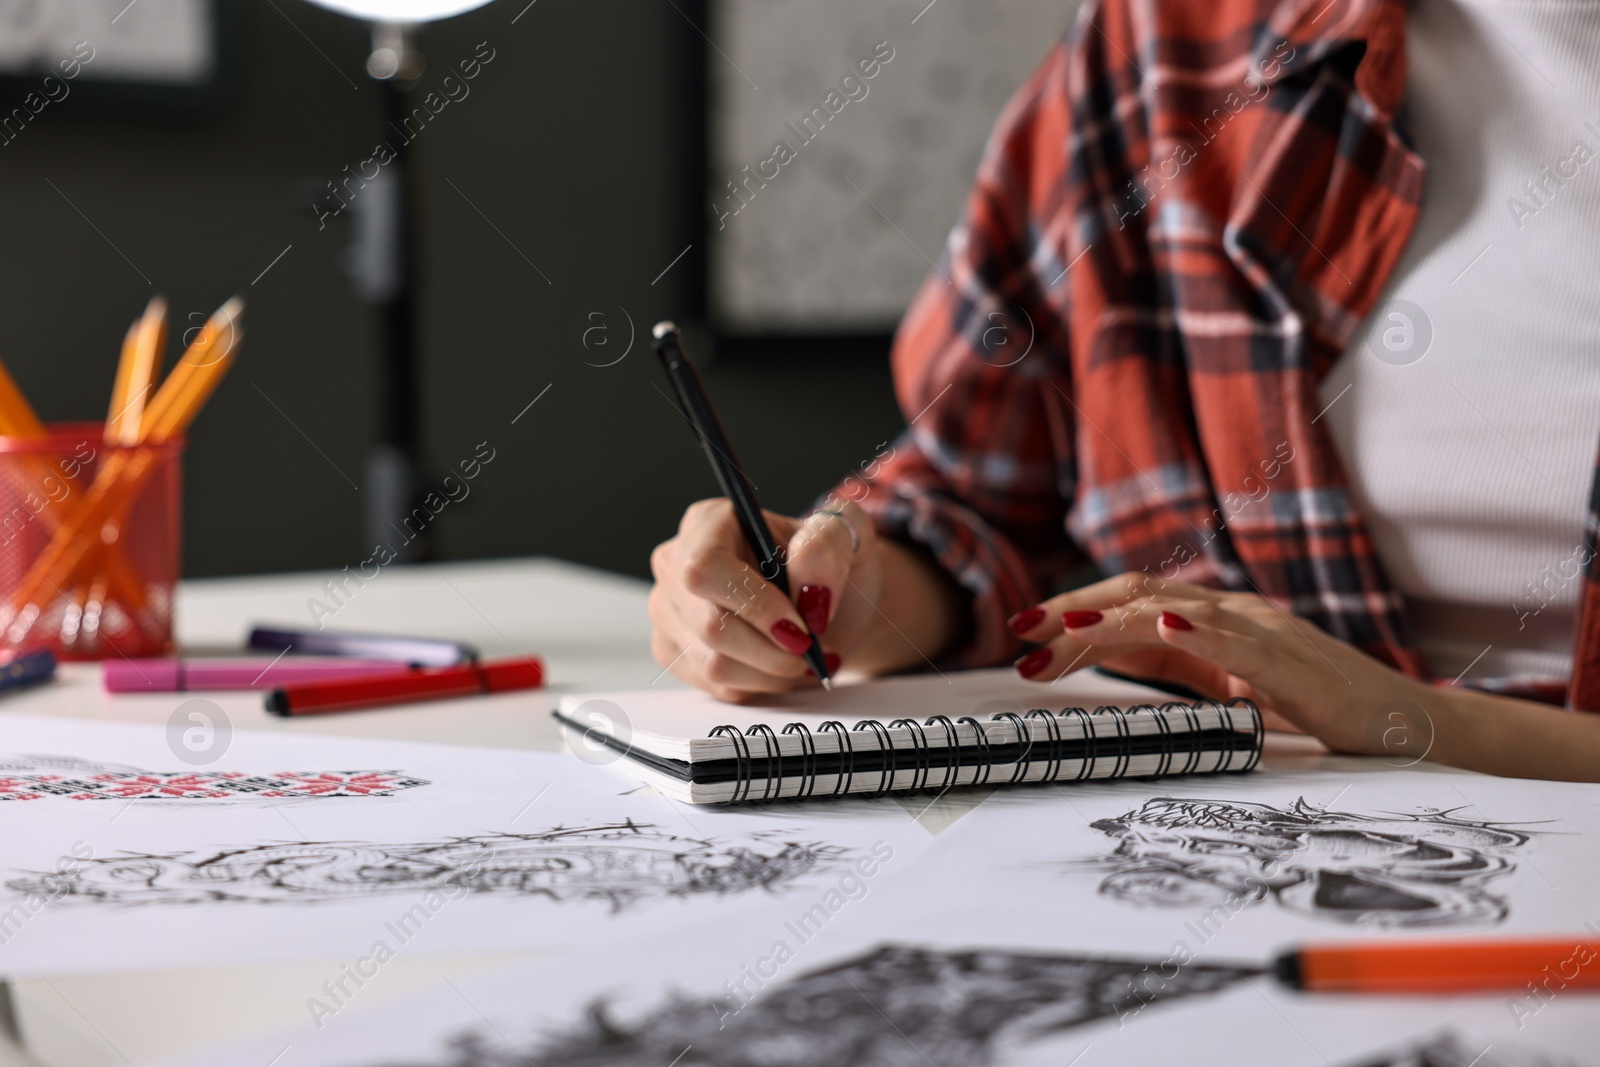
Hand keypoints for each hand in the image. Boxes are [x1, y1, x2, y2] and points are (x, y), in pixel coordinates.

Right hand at [648, 499, 884, 701]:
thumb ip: (828, 546)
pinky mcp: (674, 651)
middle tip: (814, 649)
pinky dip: (761, 683)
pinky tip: (781, 664)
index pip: (705, 568)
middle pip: (710, 625)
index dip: (752, 604)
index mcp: (709, 523)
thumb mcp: (846, 537)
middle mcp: (676, 563)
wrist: (824, 604)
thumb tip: (808, 588)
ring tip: (804, 656)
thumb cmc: (828, 565)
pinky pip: (716, 684)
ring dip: (773, 671)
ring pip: (714, 663)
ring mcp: (669, 610)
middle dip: (774, 650)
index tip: (799, 628)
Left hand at [1006, 573, 1440, 756]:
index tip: (1022, 636)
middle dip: (1074, 610)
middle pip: (1139, 594)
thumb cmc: (1320, 709)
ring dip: (1114, 620)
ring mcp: (1265, 631)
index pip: (1130, 605)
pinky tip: (1165, 626)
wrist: (1409, 726)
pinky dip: (1200, 629)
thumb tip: (1103, 661)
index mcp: (1214, 621)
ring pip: (1177, 610)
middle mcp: (1234, 613)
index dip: (1074, 615)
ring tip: (1065, 631)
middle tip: (1020, 631)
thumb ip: (1175, 669)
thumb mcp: (1229, 688)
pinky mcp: (1295, 662)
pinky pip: (1242, 639)